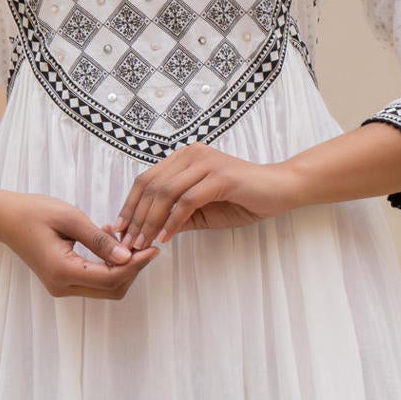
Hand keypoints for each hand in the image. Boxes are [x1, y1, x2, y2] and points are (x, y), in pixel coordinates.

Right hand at [0, 190, 159, 299]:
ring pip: (105, 288)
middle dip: (133, 269)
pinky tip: (110, 243)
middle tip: (144, 244)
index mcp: (63, 271)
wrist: (4, 218)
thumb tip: (127, 257)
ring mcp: (61, 287)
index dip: (137, 264)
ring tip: (125, 239)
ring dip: (122, 268)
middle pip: (112, 289)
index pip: (112, 278)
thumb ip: (100, 240)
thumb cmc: (33, 212)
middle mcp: (62, 286)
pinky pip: (94, 281)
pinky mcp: (62, 282)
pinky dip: (108, 267)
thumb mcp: (70, 218)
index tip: (153, 247)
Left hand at [111, 147, 294, 251]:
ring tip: (142, 244)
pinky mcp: (220, 177)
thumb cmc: (243, 199)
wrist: (281, 190)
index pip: (146, 179)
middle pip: (150, 185)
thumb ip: (178, 216)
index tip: (120, 229)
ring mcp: (206, 163)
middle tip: (127, 243)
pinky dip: (173, 221)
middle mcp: (192, 155)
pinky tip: (166, 237)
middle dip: (135, 217)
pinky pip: (187, 200)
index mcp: (185, 158)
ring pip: (165, 193)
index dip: (130, 205)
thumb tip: (149, 231)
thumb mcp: (202, 211)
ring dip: (150, 221)